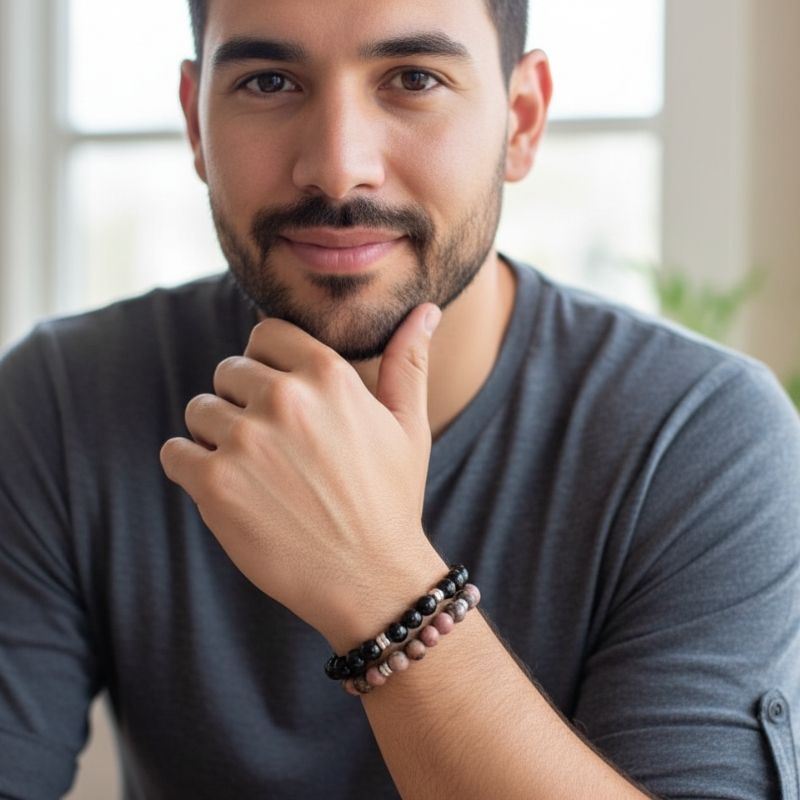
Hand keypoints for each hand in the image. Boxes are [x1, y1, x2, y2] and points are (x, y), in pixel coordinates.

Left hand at [160, 304, 444, 646]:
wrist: (370, 580)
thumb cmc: (390, 500)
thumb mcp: (408, 426)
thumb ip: (407, 361)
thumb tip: (426, 309)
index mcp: (328, 375)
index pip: (264, 334)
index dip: (267, 364)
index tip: (279, 397)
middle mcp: (284, 399)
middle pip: (227, 371)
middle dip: (242, 401)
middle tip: (272, 446)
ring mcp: (246, 441)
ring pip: (199, 411)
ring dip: (217, 437)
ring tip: (255, 472)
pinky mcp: (214, 484)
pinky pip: (174, 453)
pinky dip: (191, 469)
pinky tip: (229, 490)